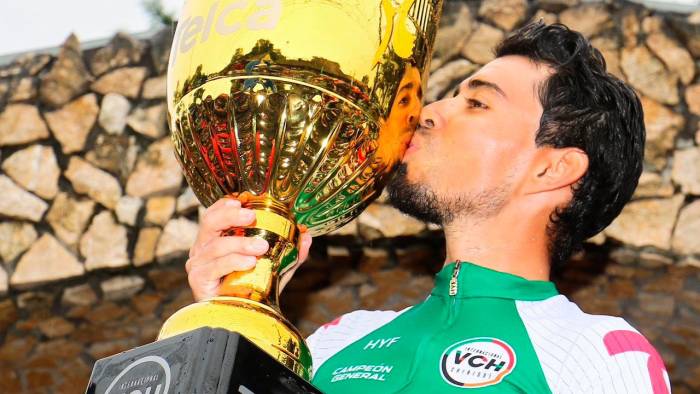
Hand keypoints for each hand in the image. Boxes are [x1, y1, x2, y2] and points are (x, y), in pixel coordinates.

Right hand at [186, 197, 312, 300]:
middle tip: (252, 216)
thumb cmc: (249, 290)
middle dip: (230, 216)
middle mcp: (202, 249)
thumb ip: (290, 253)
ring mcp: (198, 264)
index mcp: (215, 240)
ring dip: (240, 243)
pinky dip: (234, 262)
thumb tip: (307, 236)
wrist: (239, 319)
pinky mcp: (198, 281)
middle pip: (209, 223)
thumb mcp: (273, 268)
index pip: (215, 214)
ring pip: (217, 246)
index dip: (225, 205)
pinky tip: (249, 263)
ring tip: (261, 247)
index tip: (242, 200)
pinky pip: (216, 266)